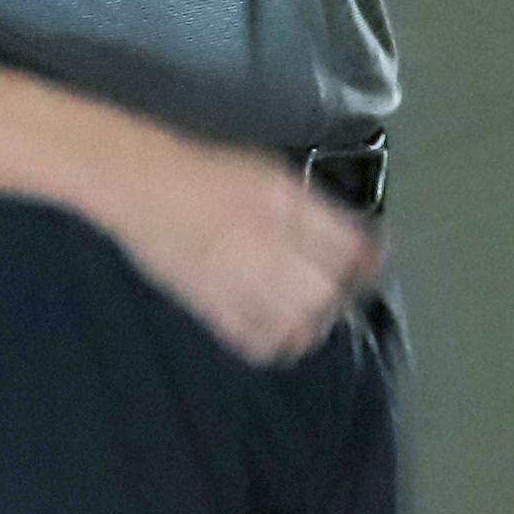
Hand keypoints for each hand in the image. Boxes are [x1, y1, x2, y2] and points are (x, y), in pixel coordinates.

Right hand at [90, 134, 384, 367]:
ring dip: (314, 322)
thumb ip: (311, 208)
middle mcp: (265, 243)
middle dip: (342, 295)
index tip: (372, 265)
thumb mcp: (273, 174)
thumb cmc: (208, 171)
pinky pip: (252, 339)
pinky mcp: (206, 301)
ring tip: (316, 317)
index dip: (370, 261)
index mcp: (285, 206)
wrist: (141, 182)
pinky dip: (274, 343)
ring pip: (297, 320)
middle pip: (326, 291)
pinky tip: (281, 334)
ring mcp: (234, 276)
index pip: (349, 247)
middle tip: (342, 293)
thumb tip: (349, 236)